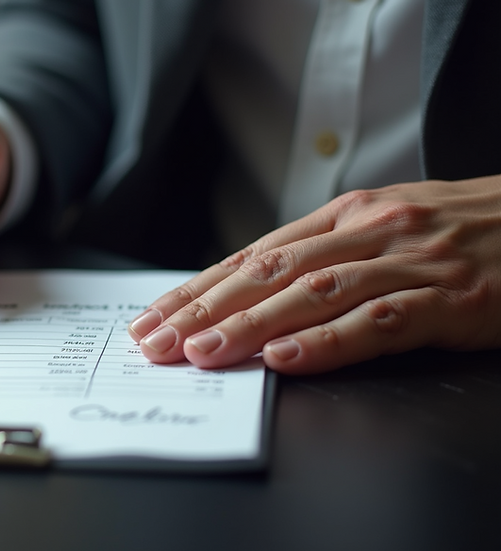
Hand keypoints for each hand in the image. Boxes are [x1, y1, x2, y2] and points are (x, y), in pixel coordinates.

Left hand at [127, 175, 500, 373]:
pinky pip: (379, 321)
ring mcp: (409, 262)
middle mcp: (368, 231)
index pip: (254, 256)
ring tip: (203, 353)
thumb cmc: (462, 230)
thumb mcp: (387, 228)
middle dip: (204, 310)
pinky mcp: (451, 298)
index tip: (153, 317)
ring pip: (313, 294)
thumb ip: (325, 256)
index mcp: (347, 215)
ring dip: (250, 325)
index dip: (198, 289)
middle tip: (156, 342)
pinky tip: (286, 358)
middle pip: (268, 273)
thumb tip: (252, 292)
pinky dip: (328, 341)